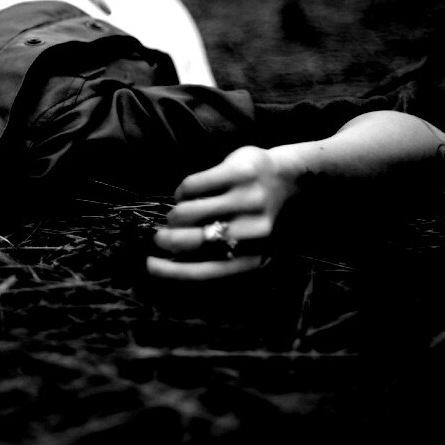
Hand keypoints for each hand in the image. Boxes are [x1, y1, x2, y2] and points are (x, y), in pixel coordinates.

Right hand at [147, 145, 296, 279]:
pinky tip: (187, 193)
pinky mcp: (240, 173)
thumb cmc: (263, 217)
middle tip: (158, 236)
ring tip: (178, 213)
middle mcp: (255, 231)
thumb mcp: (253, 244)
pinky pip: (193, 186)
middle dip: (167, 239)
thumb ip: (222, 255)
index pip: (208, 270)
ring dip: (176, 214)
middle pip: (193, 240)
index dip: (173, 271)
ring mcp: (248, 199)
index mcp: (258, 256)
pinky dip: (183, 191)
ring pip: (188, 212)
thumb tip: (175, 260)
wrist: (296, 178)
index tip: (148, 265)